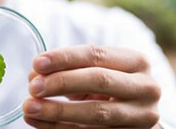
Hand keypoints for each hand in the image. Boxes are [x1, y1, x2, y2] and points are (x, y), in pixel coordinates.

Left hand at [23, 45, 160, 127]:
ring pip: (97, 113)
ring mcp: (142, 116)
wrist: (137, 117)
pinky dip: (59, 127)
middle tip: (33, 87)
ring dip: (58, 110)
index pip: (96, 54)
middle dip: (62, 82)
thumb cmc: (110, 88)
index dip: (65, 58)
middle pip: (100, 80)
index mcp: (136, 61)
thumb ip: (68, 69)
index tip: (37, 63)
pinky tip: (38, 121)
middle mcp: (146, 87)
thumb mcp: (95, 72)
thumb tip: (35, 74)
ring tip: (30, 107)